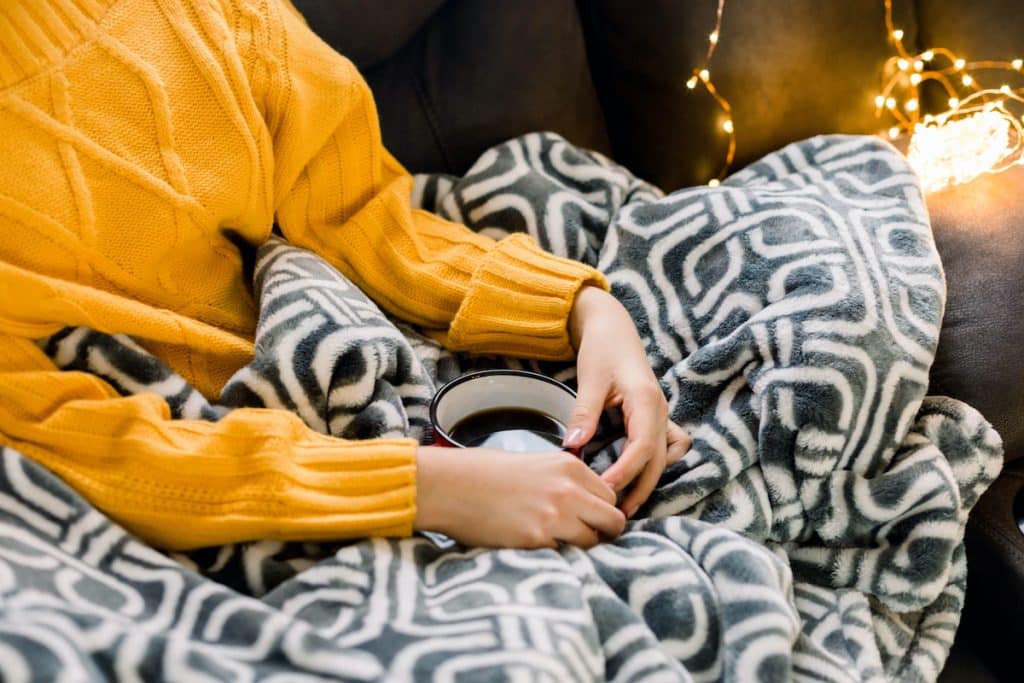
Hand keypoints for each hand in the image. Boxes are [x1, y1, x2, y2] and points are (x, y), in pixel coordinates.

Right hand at [414, 446, 625, 548]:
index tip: (591, 520)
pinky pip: (563, 555)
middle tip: (586, 539)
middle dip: (604, 533)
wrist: (450, 484)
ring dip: (580, 547)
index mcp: (570, 467)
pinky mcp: (537, 539)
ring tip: (557, 544)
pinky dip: (554, 555)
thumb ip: (565, 481)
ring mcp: (555, 516)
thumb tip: (585, 503)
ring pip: (593, 542)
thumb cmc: (484, 473)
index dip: (602, 511)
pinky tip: (536, 547)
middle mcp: (569, 490)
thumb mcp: (535, 463)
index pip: (611, 496)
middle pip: (613, 521)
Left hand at [566, 286, 690, 517]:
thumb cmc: (602, 349)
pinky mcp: (656, 418)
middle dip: (637, 489)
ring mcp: (662, 415)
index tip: (600, 491)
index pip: (641, 449)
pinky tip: (634, 478)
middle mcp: (661, 411)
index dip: (622, 475)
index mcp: (646, 401)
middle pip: (657, 462)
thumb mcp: (589, 380)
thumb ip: (584, 415)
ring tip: (622, 503)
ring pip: (664, 459)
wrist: (613, 328)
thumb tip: (573, 448)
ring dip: (647, 482)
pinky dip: (655, 466)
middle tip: (611, 513)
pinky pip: (667, 448)